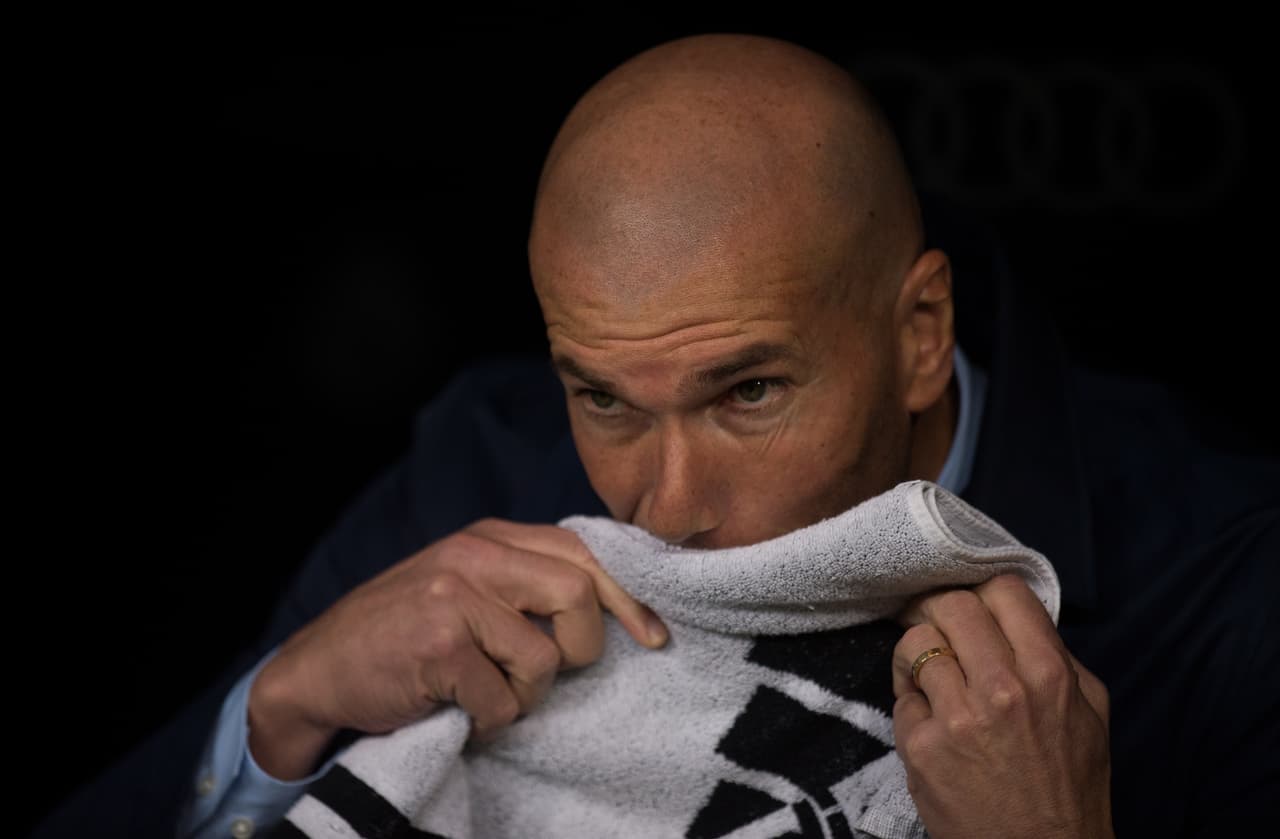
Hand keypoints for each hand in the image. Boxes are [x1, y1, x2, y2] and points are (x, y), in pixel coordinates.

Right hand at [247, 518, 667, 778]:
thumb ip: (524, 583)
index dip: (628, 595)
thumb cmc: (402, 636)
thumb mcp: (465, 588)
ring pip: (544, 658)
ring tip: (479, 690)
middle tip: (540, 674)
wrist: (316, 671)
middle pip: (579, 594)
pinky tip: (453, 708)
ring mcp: (453, 595)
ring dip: (521, 695)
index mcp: (488, 537)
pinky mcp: (438, 644)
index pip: (583, 551)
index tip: (655, 635)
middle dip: (578, 649)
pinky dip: (486, 720)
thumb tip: (611, 604)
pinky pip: (503, 700)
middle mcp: (473, 554)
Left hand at [892, 575, 1112, 838]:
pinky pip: (901, 698)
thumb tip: (1016, 616)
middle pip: (950, 605)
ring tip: (926, 675)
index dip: (982, 590)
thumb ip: (1056, 657)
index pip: (1003, 590)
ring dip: (916, 656)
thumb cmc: (1070, 787)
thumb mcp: (1088, 713)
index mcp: (1048, 674)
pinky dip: (911, 705)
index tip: (971, 605)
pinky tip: (929, 723)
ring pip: (914, 644)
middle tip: (933, 624)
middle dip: (938, 611)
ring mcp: (957, 717)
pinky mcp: (922, 747)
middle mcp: (1003, 688)